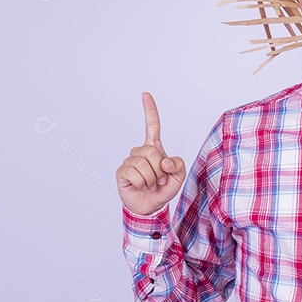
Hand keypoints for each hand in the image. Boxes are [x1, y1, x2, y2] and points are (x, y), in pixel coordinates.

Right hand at [116, 92, 186, 215]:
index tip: (145, 94)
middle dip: (160, 170)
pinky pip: (135, 174)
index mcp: (155, 148)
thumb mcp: (179, 177)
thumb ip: (178, 166)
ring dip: (152, 179)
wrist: (150, 207)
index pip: (152, 126)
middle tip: (159, 180)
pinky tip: (140, 186)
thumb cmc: (163, 189)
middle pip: (153, 151)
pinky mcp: (122, 171)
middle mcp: (140, 151)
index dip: (150, 110)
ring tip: (149, 184)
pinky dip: (142, 183)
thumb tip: (164, 161)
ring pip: (145, 165)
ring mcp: (130, 160)